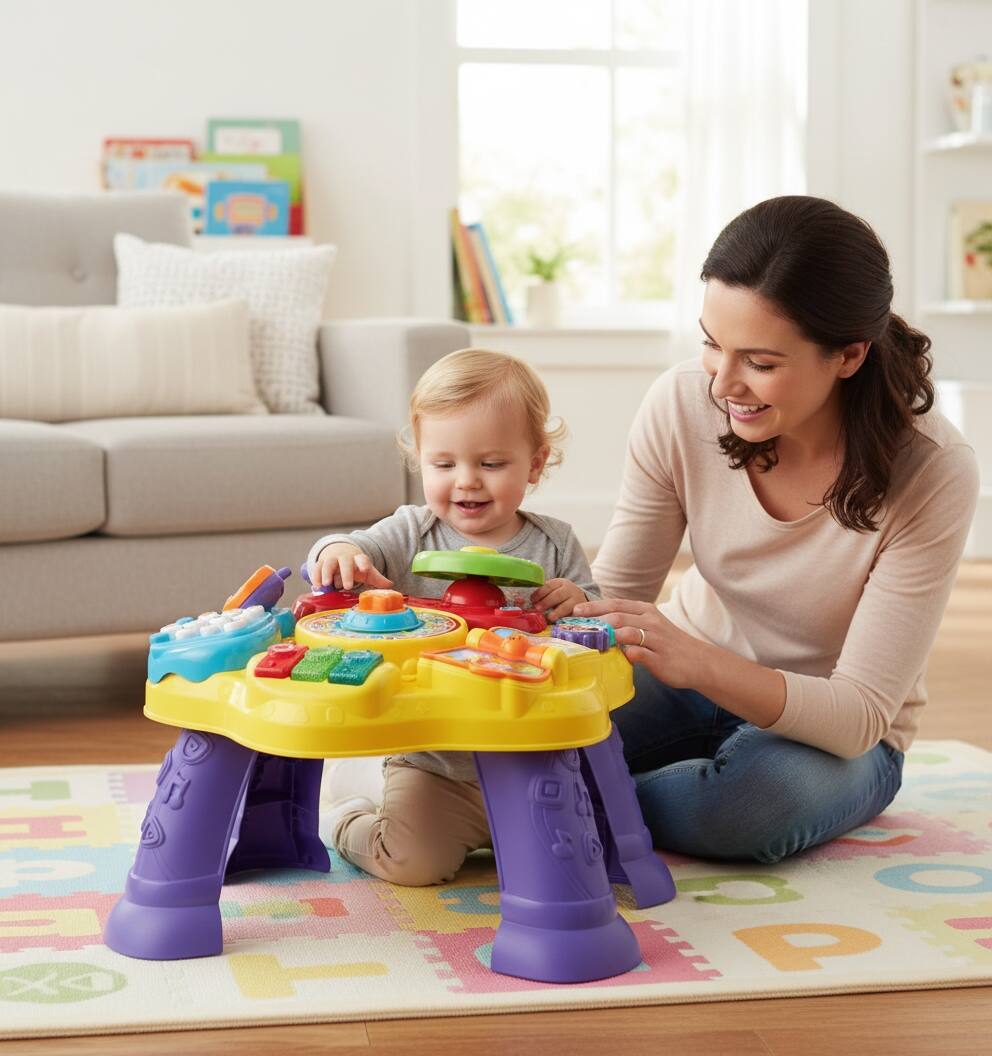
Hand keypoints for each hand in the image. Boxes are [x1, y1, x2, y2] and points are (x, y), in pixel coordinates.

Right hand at [311, 544, 392, 590]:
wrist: (340, 553)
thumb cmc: (356, 566)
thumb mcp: (367, 571)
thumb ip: (377, 578)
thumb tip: (391, 585)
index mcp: (358, 559)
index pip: (362, 559)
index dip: (363, 563)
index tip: (365, 569)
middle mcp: (345, 557)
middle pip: (345, 562)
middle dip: (346, 573)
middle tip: (348, 586)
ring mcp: (332, 559)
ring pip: (328, 563)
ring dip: (326, 573)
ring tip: (326, 585)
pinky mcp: (321, 563)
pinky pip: (316, 568)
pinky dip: (315, 577)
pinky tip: (316, 587)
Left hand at [530, 578, 587, 621]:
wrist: (581, 601)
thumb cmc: (562, 597)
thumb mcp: (554, 591)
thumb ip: (543, 595)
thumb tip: (526, 602)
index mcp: (560, 583)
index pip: (549, 586)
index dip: (540, 593)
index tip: (532, 599)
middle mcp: (569, 590)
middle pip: (558, 595)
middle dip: (547, 601)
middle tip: (537, 608)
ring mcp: (576, 600)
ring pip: (566, 605)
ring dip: (557, 612)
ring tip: (549, 617)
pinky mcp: (580, 611)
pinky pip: (573, 614)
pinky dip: (566, 618)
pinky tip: (560, 622)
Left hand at [572, 597, 703, 687]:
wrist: (699, 661)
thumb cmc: (668, 644)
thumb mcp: (649, 626)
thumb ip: (628, 623)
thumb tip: (600, 624)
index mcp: (646, 610)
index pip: (615, 603)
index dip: (593, 606)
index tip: (575, 610)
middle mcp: (650, 621)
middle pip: (616, 616)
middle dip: (592, 619)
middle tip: (573, 625)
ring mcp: (655, 639)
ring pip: (625, 632)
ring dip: (604, 636)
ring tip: (586, 641)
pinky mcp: (659, 657)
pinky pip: (637, 653)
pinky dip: (625, 654)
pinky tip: (615, 657)